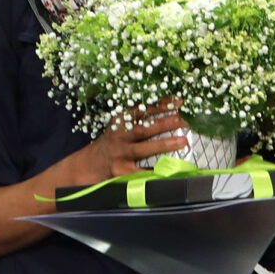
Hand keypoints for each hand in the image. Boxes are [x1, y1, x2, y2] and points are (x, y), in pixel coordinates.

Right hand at [56, 101, 189, 188]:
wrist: (90, 164)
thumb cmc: (112, 144)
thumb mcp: (121, 126)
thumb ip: (139, 119)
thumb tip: (172, 113)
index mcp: (121, 122)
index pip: (143, 110)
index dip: (162, 105)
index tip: (178, 101)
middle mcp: (119, 136)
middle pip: (145, 128)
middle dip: (166, 123)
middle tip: (184, 120)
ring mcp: (120, 154)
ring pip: (144, 149)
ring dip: (165, 144)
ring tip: (182, 141)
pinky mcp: (121, 172)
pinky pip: (142, 171)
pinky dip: (156, 170)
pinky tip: (171, 167)